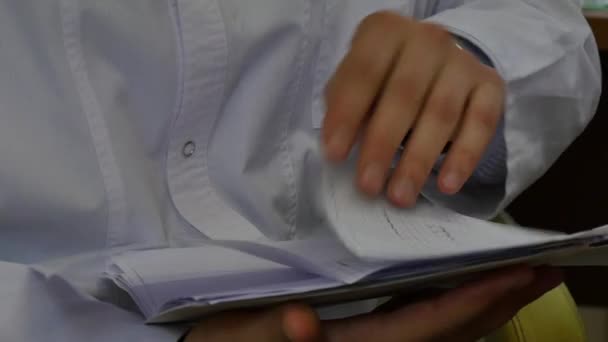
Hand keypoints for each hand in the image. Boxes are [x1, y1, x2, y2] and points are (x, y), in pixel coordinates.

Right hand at [184, 266, 561, 341]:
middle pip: (451, 330)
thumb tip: (304, 323)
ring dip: (486, 302)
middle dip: (500, 301)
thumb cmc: (232, 341)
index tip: (514, 275)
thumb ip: (274, 331)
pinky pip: (426, 323)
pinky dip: (457, 304)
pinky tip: (465, 285)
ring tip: (519, 275)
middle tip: (543, 270)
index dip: (473, 301)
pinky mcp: (369, 335)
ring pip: (445, 329)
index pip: (424, 325)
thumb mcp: (243, 333)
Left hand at [322, 12, 504, 206]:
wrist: (436, 61)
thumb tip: (338, 148)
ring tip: (400, 196)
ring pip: (441, 114)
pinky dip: (464, 157)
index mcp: (386, 31)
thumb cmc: (384, 77)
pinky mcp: (490, 85)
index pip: (364, 72)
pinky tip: (446, 185)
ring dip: (418, 160)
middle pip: (404, 95)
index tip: (334, 156)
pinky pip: (481, 124)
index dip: (347, 115)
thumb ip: (344, 106)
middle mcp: (427, 40)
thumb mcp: (357, 82)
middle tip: (368, 185)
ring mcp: (462, 62)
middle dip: (382, 145)